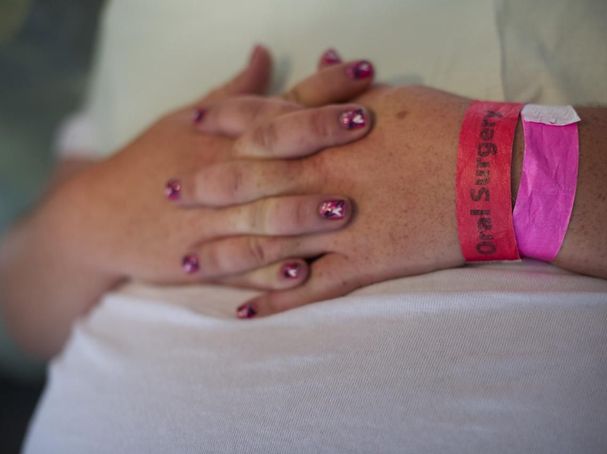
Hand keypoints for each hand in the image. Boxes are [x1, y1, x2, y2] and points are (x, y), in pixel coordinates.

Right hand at [51, 47, 375, 288]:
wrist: (97, 216)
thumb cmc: (151, 161)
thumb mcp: (186, 120)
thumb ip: (234, 92)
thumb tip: (265, 51)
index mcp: (225, 135)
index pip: (281, 102)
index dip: (324, 85)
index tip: (366, 71)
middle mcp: (221, 172)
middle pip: (275, 149)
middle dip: (319, 135)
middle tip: (365, 124)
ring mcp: (210, 220)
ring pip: (261, 214)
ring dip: (301, 212)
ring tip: (344, 210)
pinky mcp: (201, 261)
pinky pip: (239, 267)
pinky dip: (269, 273)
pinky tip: (301, 274)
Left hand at [190, 85, 471, 316]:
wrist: (502, 174)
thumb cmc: (453, 128)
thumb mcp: (400, 97)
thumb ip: (350, 88)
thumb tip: (323, 57)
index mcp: (333, 134)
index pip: (266, 122)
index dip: (226, 118)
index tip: (192, 120)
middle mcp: (326, 179)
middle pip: (250, 182)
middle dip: (204, 187)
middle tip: (166, 193)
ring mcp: (342, 227)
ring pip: (268, 242)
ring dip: (224, 254)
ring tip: (184, 264)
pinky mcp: (365, 264)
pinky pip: (311, 288)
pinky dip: (276, 302)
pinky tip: (243, 312)